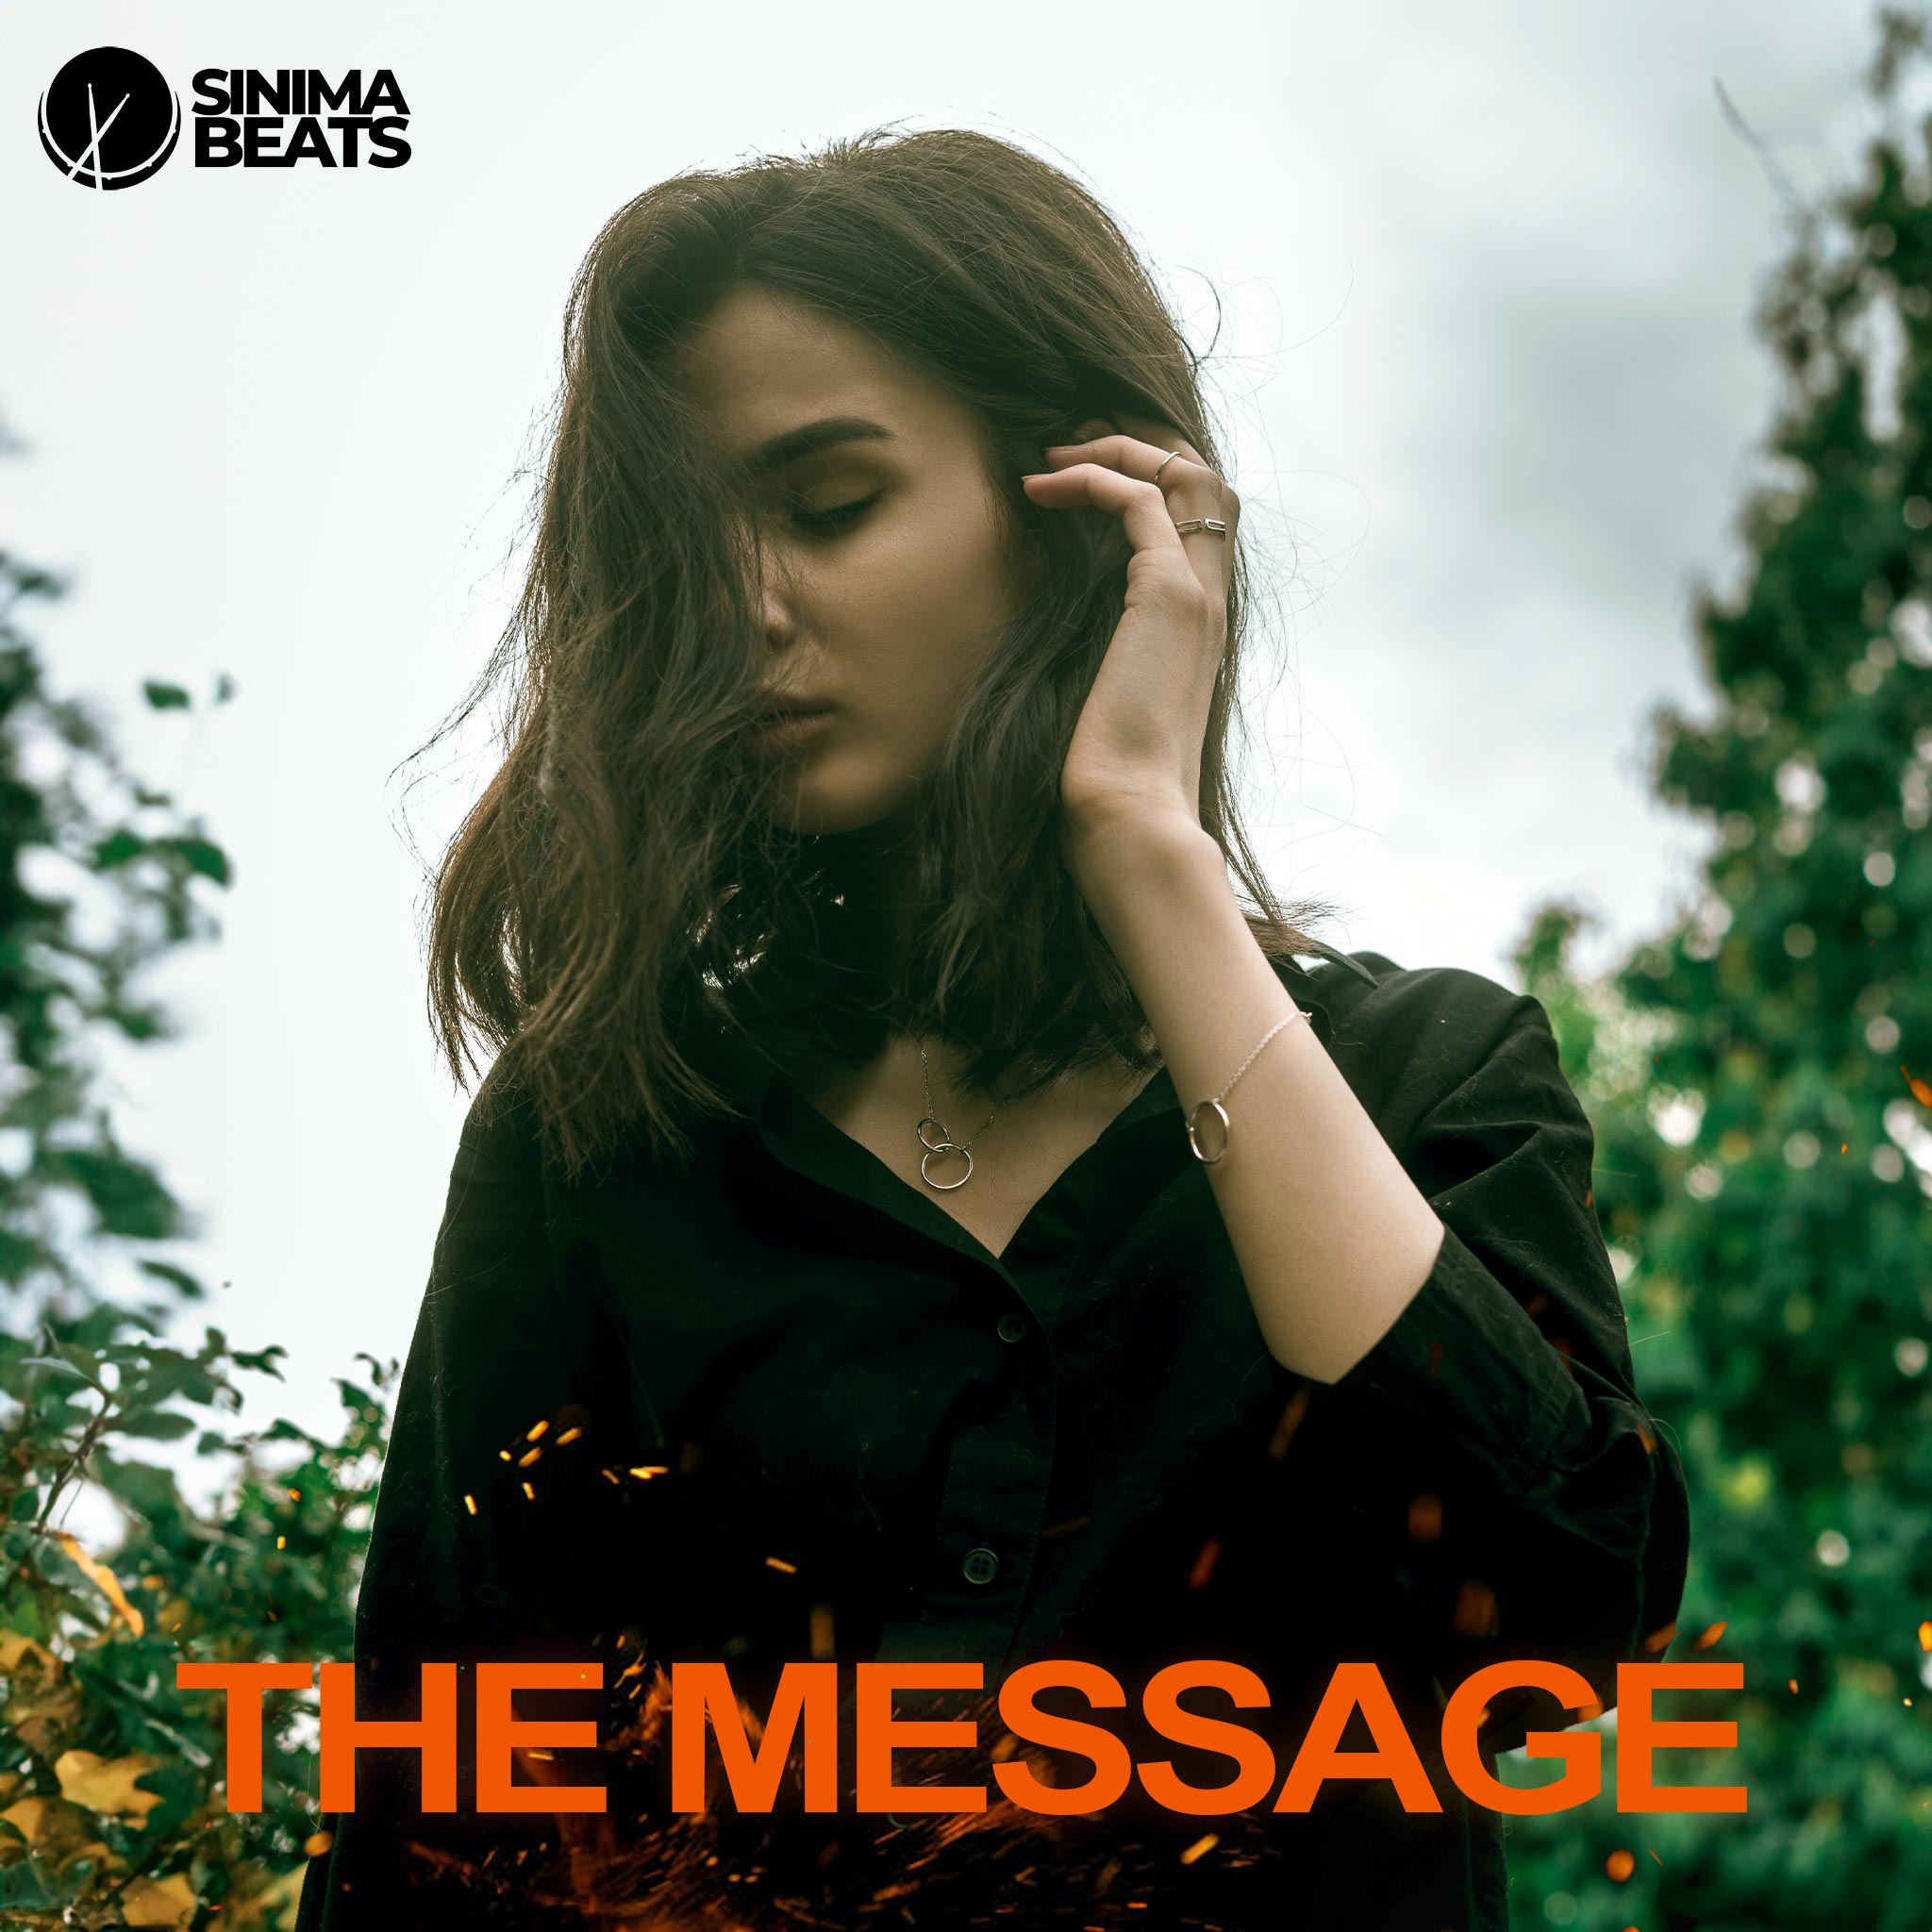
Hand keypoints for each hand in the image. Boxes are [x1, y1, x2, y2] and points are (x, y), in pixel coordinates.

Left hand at [1021, 411, 1238, 838]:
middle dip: (1140, 446)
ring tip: (1052, 456)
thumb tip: (1061, 646)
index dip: (1150, 481)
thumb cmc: (1111, 778)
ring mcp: (1198, 594)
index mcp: (1203, 625)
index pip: (1201, 521)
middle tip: (1070, 448)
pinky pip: (1136, 500)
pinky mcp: (1167, 594)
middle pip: (1205, 480)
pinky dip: (1090, 479)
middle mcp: (1212, 601)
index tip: (1081, 480)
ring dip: (1116, 449)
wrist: (1133, 814)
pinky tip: (1041, 489)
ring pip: (1183, 473)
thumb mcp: (1108, 702)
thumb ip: (1105, 659)